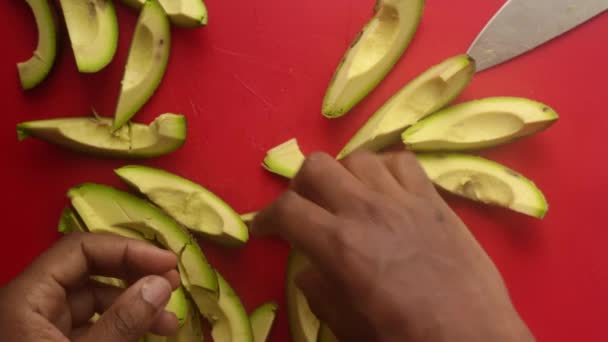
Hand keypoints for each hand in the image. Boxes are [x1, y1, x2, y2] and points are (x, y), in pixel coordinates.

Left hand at [0, 232, 179, 341]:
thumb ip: (121, 322)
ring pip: (95, 301)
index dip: (128, 250)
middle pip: (90, 271)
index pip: (80, 249)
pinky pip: (92, 326)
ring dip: (135, 305)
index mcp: (25, 298)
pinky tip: (149, 332)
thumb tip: (160, 283)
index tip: (167, 263)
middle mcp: (32, 305)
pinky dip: (122, 326)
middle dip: (135, 275)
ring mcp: (42, 327)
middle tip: (172, 283)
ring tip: (170, 321)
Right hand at [253, 151, 534, 341]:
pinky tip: (384, 188)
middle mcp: (367, 210)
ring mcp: (403, 200)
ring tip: (346, 197)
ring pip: (358, 158)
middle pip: (316, 166)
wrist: (474, 338)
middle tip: (305, 207)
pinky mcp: (434, 199)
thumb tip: (307, 270)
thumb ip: (320, 294)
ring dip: (343, 174)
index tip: (262, 230)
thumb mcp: (350, 326)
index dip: (265, 218)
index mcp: (340, 245)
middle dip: (300, 185)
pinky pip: (402, 161)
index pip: (287, 210)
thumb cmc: (408, 338)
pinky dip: (384, 168)